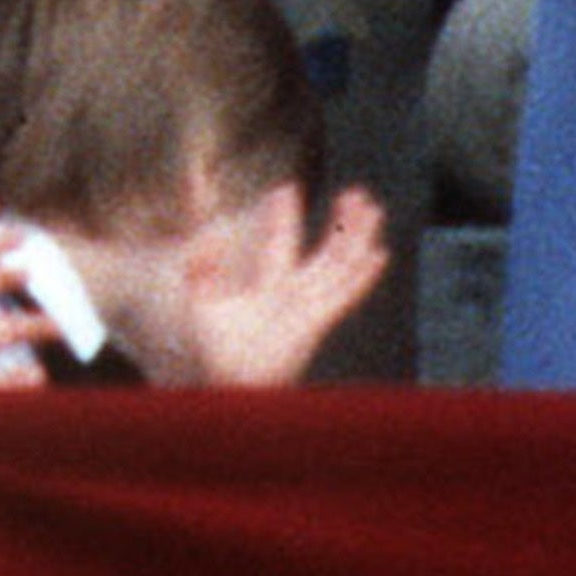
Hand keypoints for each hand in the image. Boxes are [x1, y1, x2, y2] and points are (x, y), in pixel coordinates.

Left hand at [162, 182, 393, 389]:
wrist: (225, 387)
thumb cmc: (215, 351)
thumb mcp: (199, 305)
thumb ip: (200, 272)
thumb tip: (197, 245)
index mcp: (269, 289)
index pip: (280, 244)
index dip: (282, 217)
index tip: (285, 188)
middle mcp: (294, 298)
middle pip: (325, 254)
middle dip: (342, 224)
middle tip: (356, 193)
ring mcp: (306, 310)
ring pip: (338, 267)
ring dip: (355, 237)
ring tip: (371, 208)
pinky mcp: (314, 324)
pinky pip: (342, 295)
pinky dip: (360, 275)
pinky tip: (377, 254)